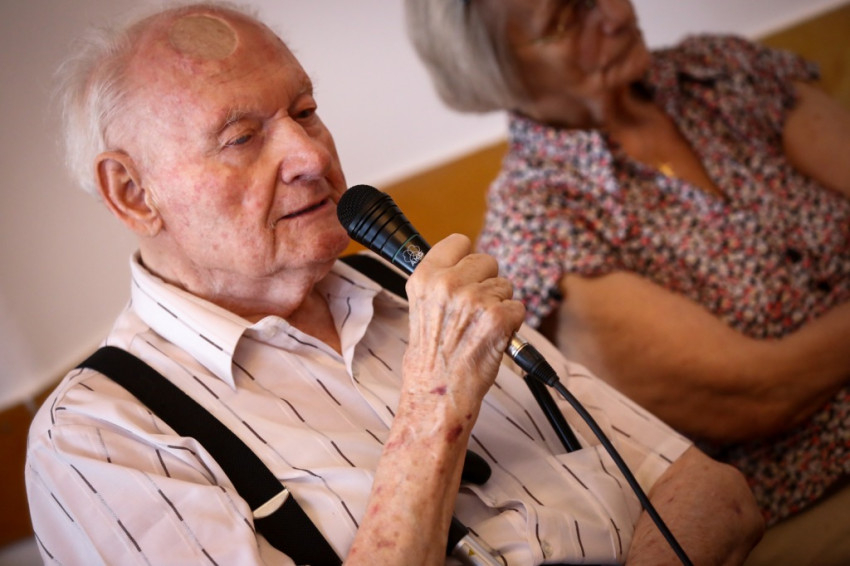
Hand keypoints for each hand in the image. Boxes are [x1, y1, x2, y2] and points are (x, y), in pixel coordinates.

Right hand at [402, 234, 525, 404]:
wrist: (438, 393)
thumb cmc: (431, 357)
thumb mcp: (420, 308)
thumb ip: (440, 282)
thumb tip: (467, 266)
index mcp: (425, 278)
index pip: (458, 242)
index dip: (466, 259)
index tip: (466, 273)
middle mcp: (448, 284)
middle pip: (487, 260)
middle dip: (486, 283)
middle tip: (472, 312)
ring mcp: (475, 299)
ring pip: (505, 285)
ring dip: (499, 306)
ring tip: (479, 329)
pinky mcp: (498, 317)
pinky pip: (518, 307)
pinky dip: (512, 324)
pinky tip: (492, 338)